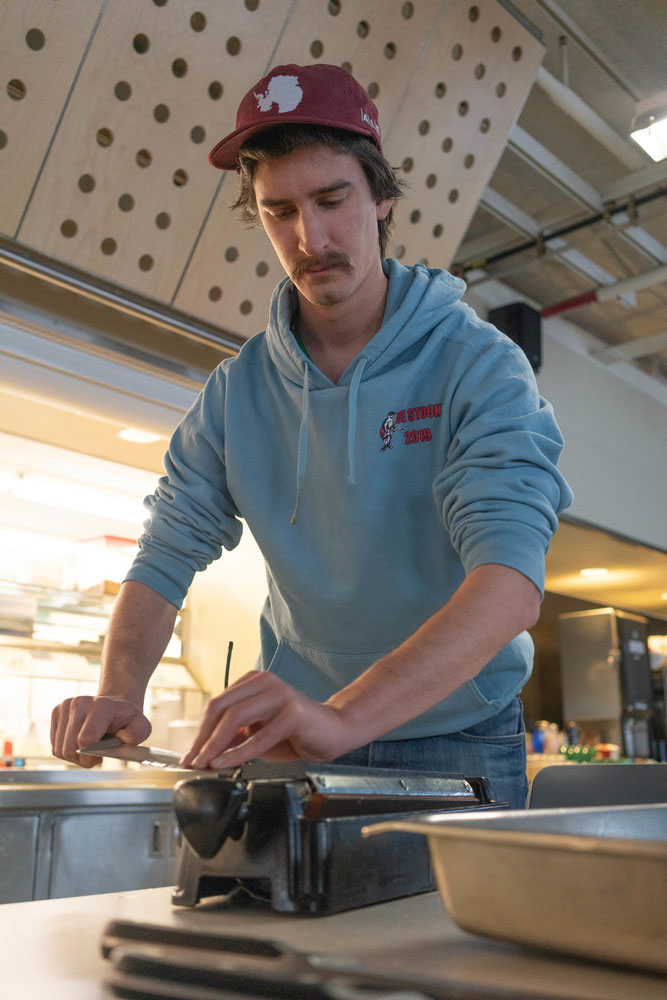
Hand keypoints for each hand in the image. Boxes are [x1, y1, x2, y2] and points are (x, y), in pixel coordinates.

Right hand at [50, 696, 151, 766]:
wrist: (114, 704)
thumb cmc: (126, 719)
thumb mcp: (141, 726)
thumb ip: (137, 734)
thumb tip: (124, 738)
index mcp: (100, 706)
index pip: (85, 739)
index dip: (91, 756)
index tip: (101, 757)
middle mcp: (79, 703)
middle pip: (69, 748)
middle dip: (83, 759)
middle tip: (96, 756)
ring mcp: (65, 706)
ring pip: (60, 750)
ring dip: (74, 757)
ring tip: (89, 749)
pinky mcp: (56, 712)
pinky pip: (54, 746)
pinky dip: (66, 750)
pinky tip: (79, 743)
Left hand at [180, 672, 352, 769]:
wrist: (333, 732)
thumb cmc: (295, 733)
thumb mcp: (257, 734)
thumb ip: (233, 736)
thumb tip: (203, 750)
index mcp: (254, 682)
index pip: (218, 704)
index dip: (201, 730)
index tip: (191, 753)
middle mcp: (265, 682)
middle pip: (222, 708)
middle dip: (203, 738)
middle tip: (193, 761)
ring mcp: (279, 694)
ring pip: (236, 717)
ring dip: (216, 744)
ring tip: (206, 764)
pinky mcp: (293, 712)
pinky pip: (258, 736)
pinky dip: (238, 753)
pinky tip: (225, 763)